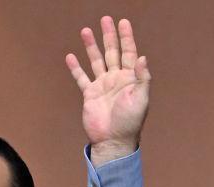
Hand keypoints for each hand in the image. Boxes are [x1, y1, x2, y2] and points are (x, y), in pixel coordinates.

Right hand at [66, 16, 150, 166]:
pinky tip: (71, 56)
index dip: (126, 37)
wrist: (113, 140)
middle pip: (112, 52)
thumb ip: (142, 78)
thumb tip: (142, 57)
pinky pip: (81, 78)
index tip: (123, 22)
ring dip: (91, 47)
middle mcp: (116, 79)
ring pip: (96, 61)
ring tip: (86, 31)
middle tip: (105, 19)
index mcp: (130, 79)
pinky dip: (76, 68)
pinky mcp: (90, 94)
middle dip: (109, 36)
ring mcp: (102, 86)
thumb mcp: (141, 99)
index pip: (129, 53)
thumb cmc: (130, 122)